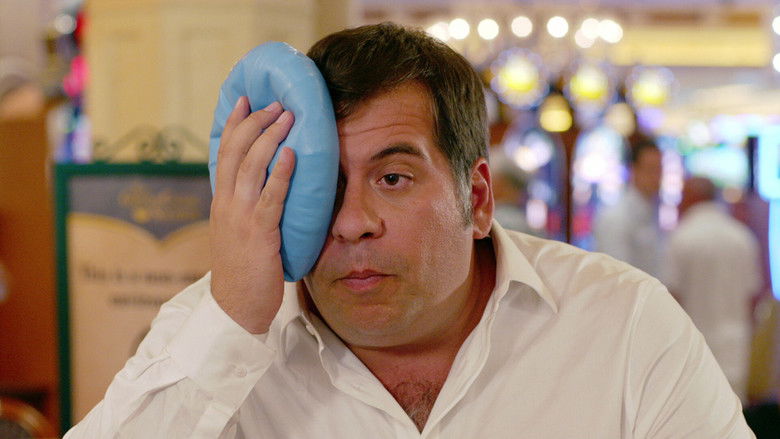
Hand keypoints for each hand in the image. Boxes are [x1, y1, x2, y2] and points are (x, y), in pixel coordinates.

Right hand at [209, 96, 295, 333]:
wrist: (235, 309)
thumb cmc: (244, 273)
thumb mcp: (240, 233)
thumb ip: (249, 207)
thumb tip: (271, 184)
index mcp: (221, 202)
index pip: (223, 153)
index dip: (233, 124)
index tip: (244, 100)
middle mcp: (226, 205)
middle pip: (235, 152)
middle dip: (255, 122)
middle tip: (275, 103)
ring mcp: (240, 218)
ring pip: (251, 167)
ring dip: (270, 138)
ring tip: (287, 116)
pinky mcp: (259, 234)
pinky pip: (270, 197)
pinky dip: (281, 173)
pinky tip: (292, 154)